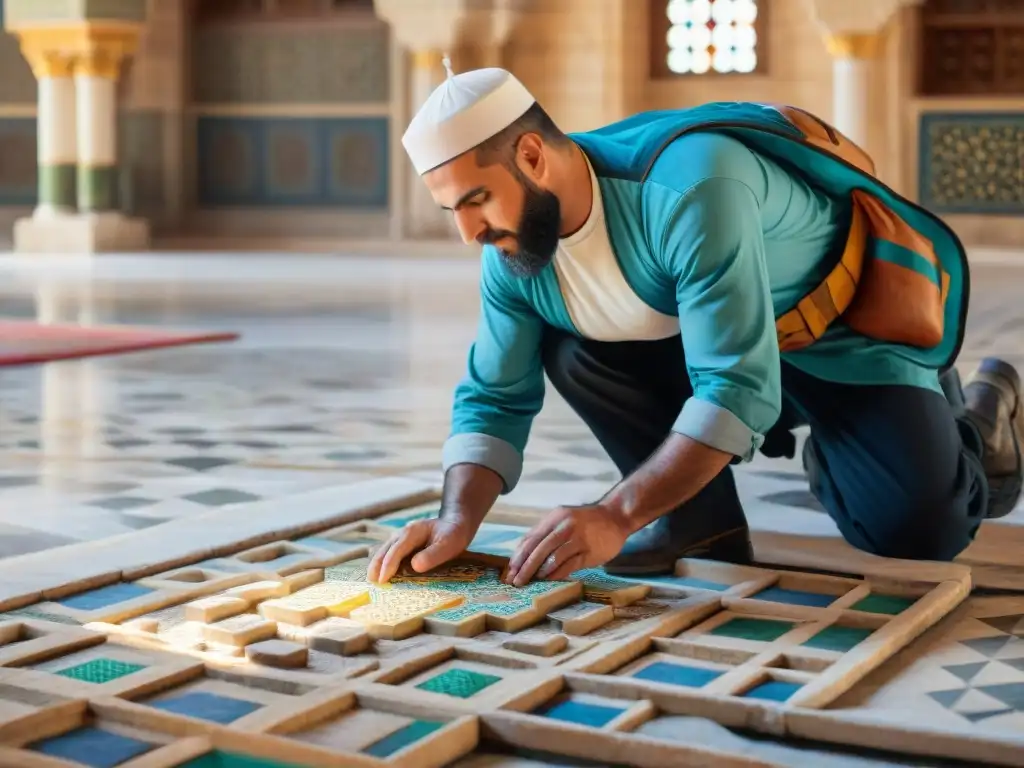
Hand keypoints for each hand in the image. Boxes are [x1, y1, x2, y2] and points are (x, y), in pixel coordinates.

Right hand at [367, 517, 474, 583]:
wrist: (454, 524)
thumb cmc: (453, 534)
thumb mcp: (449, 544)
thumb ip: (433, 555)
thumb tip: (414, 566)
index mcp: (412, 532)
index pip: (395, 551)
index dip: (388, 566)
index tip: (382, 581)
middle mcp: (401, 534)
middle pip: (384, 551)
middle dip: (376, 567)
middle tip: (372, 584)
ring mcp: (400, 539)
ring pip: (383, 552)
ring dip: (377, 566)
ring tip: (372, 582)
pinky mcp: (401, 545)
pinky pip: (388, 554)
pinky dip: (382, 564)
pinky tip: (381, 576)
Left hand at [505, 503, 630, 586]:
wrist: (615, 517)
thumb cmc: (585, 521)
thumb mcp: (563, 519)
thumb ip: (546, 534)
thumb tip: (524, 554)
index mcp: (555, 518)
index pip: (531, 538)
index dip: (519, 555)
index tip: (510, 570)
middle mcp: (564, 526)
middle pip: (539, 549)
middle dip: (524, 567)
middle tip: (516, 581)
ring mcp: (578, 539)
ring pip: (552, 557)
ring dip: (539, 572)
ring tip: (529, 582)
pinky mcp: (589, 552)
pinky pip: (569, 565)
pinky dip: (556, 574)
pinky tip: (548, 580)